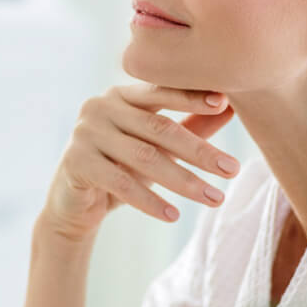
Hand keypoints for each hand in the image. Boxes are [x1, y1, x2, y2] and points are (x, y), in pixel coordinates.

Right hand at [40, 83, 237, 240]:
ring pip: (144, 157)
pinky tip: (174, 215)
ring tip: (214, 198)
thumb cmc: (120, 167)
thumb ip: (190, 125)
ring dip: (183, 181)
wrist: (73, 203)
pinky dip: (149, 200)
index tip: (224, 104)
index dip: (192, 97)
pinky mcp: (75, 161)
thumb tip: (233, 107)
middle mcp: (100, 106)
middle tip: (232, 169)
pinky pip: (120, 183)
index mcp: (121, 94)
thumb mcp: (156, 147)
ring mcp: (85, 132)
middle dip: (199, 151)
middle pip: (158, 128)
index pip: (161, 91)